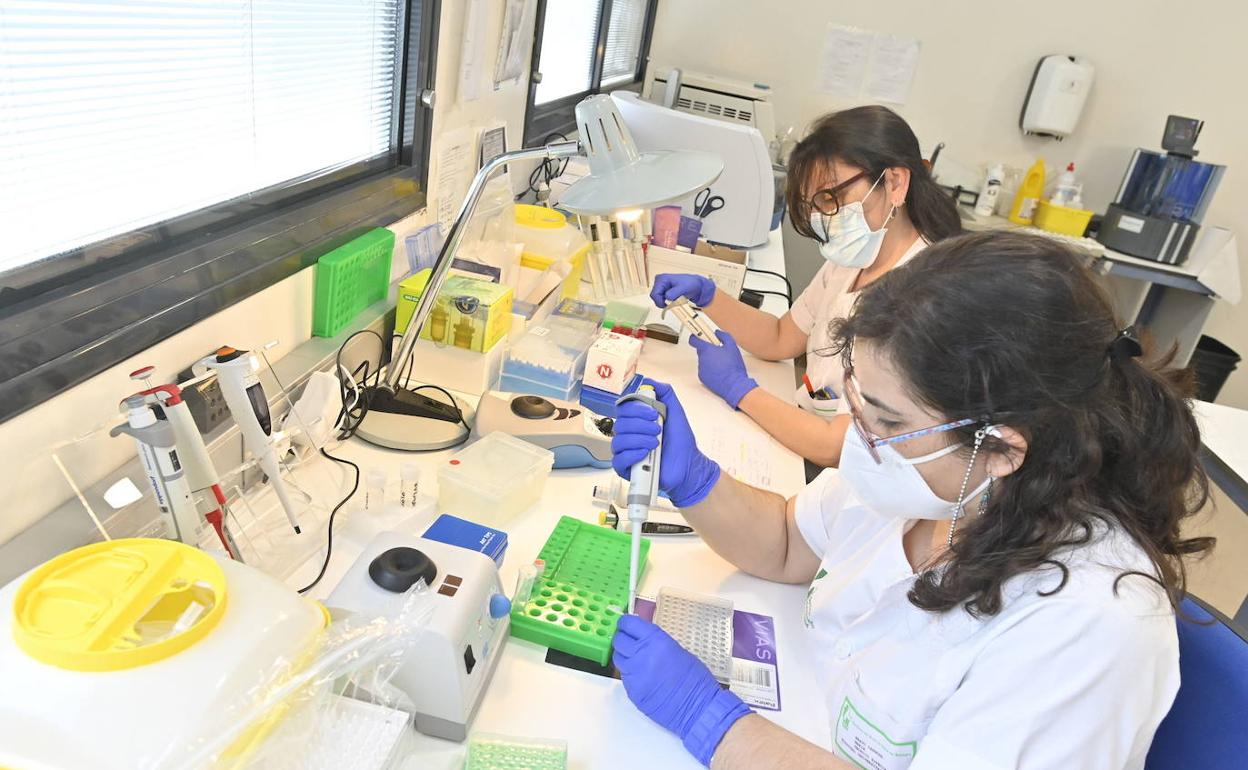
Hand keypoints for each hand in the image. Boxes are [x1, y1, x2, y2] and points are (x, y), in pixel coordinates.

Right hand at [611, 379, 720, 507]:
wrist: (688, 466)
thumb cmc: (680, 442)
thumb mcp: (676, 412)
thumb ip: (665, 393)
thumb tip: (649, 380)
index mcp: (636, 421)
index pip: (623, 409)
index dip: (636, 409)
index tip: (653, 413)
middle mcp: (628, 435)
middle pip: (620, 424)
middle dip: (640, 425)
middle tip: (658, 430)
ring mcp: (625, 452)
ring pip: (618, 441)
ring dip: (639, 440)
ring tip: (655, 443)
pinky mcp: (625, 469)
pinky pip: (618, 460)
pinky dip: (632, 455)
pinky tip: (645, 454)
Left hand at [614, 614, 751, 765]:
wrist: (697, 707)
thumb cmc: (694, 677)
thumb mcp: (677, 650)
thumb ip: (656, 643)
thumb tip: (642, 639)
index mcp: (655, 640)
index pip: (629, 624)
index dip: (625, 623)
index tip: (626, 624)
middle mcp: (640, 655)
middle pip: (619, 641)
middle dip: (622, 638)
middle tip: (628, 641)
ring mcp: (633, 674)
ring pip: (619, 659)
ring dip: (625, 657)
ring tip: (636, 660)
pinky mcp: (632, 691)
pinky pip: (625, 677)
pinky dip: (630, 674)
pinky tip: (643, 677)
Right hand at [651, 273, 716, 308]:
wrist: (696, 286)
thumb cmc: (690, 284)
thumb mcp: (683, 288)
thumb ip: (674, 293)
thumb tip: (667, 297)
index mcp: (662, 279)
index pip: (654, 294)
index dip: (660, 301)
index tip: (669, 305)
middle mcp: (659, 282)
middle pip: (655, 298)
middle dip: (663, 302)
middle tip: (674, 302)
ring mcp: (661, 287)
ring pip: (658, 300)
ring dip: (666, 303)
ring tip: (676, 300)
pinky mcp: (663, 292)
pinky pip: (662, 301)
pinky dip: (668, 303)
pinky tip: (675, 301)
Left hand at [689, 330, 757, 409]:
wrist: (734, 385)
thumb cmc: (733, 367)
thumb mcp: (732, 346)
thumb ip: (724, 336)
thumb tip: (717, 333)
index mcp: (707, 350)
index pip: (694, 340)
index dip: (695, 336)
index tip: (697, 335)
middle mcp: (701, 359)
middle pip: (701, 350)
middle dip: (708, 350)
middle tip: (719, 351)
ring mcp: (701, 369)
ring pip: (704, 360)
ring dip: (710, 360)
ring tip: (722, 364)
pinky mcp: (702, 378)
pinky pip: (704, 370)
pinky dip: (710, 369)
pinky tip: (720, 371)